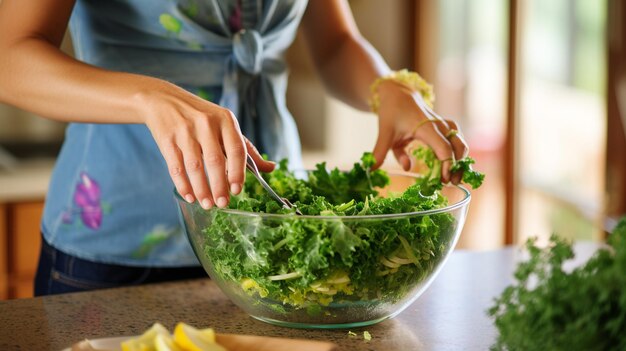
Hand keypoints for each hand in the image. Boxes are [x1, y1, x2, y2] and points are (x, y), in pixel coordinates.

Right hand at [139, 81, 274, 208]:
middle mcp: (206, 124)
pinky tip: (190, 196)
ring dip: (202, 189)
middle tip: (223, 204)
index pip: (237, 149)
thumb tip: (272, 168)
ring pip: (194, 166)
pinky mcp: (167, 140)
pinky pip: (176, 167)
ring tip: (207, 204)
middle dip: (219, 186)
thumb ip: (247, 148)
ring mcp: (185, 132)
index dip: (238, 172)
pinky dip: (183, 185)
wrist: (163, 100)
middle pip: (215, 160)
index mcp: (225, 120)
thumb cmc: (201, 117)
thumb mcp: (225, 125)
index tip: (238, 190)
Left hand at [372, 80, 468, 183]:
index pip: (443, 148)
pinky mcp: (445, 125)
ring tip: (453, 176)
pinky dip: (457, 151)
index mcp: (425, 127)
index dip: (447, 165)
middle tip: (451, 182)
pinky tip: (452, 163)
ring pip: (460, 141)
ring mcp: (444, 124)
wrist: (399, 93)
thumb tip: (373, 169)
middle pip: (457, 146)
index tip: (443, 180)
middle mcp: (438, 125)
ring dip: (460, 159)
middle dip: (458, 166)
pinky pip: (457, 138)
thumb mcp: (384, 133)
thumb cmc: (392, 113)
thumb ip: (379, 152)